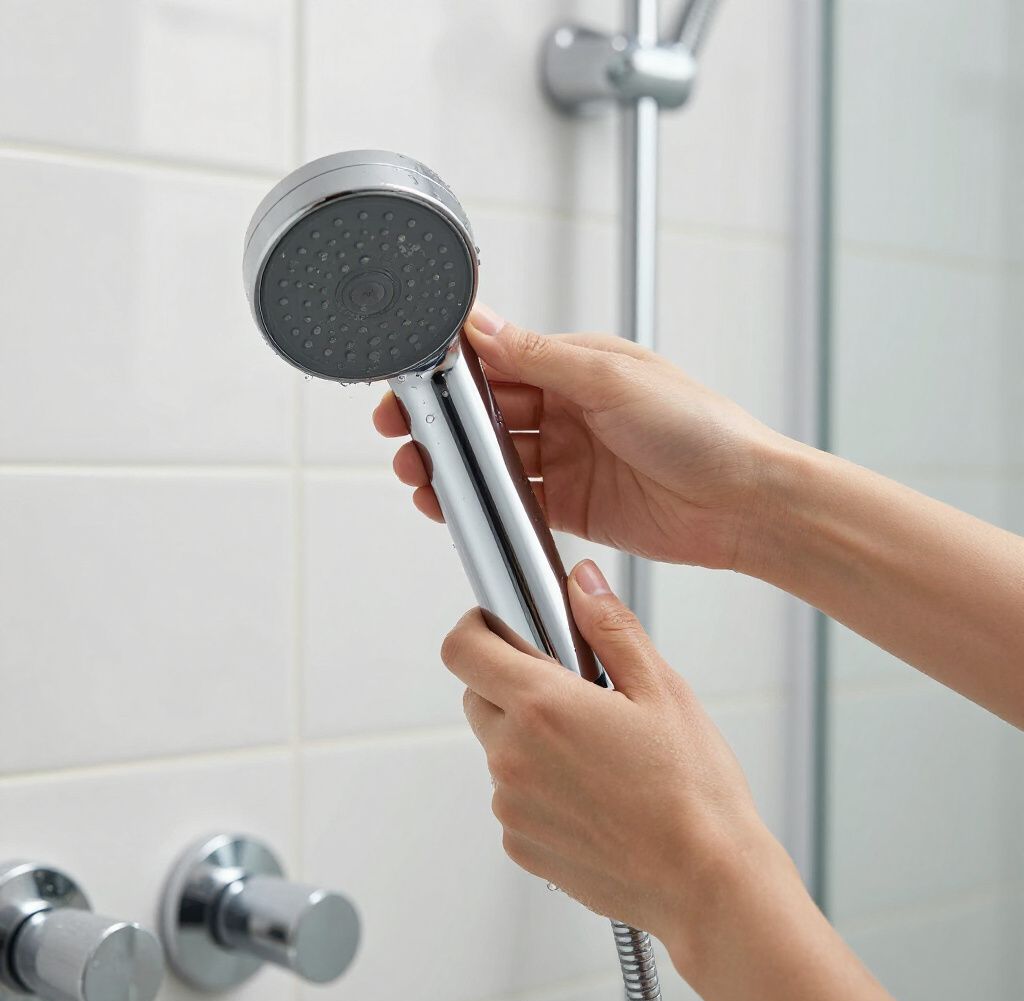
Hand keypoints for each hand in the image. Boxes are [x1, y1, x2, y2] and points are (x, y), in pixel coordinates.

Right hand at [373, 304, 782, 568]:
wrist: (742, 502)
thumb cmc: (700, 429)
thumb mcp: (612, 379)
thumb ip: (539, 356)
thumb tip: (481, 323)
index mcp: (577, 366)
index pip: (499, 358)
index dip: (452, 367)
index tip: (413, 375)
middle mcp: (568, 409)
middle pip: (488, 410)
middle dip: (442, 418)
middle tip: (402, 427)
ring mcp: (569, 458)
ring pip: (495, 457)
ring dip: (455, 462)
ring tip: (418, 468)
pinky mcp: (572, 503)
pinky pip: (516, 500)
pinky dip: (482, 501)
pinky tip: (451, 501)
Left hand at [442, 560, 913, 1000]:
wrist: (707, 885)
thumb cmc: (694, 792)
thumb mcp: (661, 689)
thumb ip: (609, 627)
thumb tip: (581, 583)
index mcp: (542, 706)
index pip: (463, 647)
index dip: (479, 628)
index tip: (505, 629)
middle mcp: (513, 756)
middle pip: (479, 695)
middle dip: (513, 683)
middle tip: (573, 694)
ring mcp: (511, 805)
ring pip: (498, 747)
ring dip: (528, 738)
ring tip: (595, 752)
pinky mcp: (519, 844)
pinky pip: (512, 796)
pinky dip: (538, 786)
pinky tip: (592, 793)